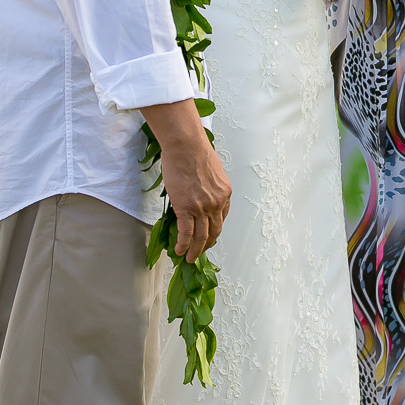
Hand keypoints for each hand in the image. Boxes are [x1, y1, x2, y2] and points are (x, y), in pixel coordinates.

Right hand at [145, 98, 231, 260]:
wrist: (186, 146)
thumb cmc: (195, 152)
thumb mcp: (211, 171)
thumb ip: (209, 186)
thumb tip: (200, 193)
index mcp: (225, 193)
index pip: (221, 218)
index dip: (213, 230)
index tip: (207, 236)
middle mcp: (217, 203)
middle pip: (214, 232)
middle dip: (207, 245)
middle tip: (199, 253)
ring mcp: (203, 207)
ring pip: (201, 237)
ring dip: (195, 250)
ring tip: (189, 258)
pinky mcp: (186, 209)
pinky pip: (186, 233)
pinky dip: (183, 245)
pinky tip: (179, 251)